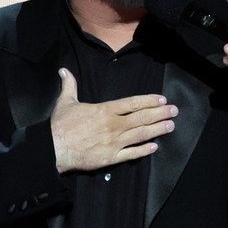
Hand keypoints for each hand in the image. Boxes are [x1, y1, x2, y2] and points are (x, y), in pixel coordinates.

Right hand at [50, 68, 177, 173]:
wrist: (53, 148)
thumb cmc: (60, 125)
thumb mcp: (65, 102)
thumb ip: (70, 85)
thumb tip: (64, 70)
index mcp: (105, 110)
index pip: (132, 103)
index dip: (149, 101)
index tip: (162, 99)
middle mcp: (113, 125)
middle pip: (141, 117)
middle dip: (160, 113)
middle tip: (174, 111)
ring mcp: (114, 142)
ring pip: (140, 134)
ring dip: (157, 130)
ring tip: (170, 126)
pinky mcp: (110, 157)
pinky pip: (131, 154)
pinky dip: (144, 150)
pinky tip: (155, 147)